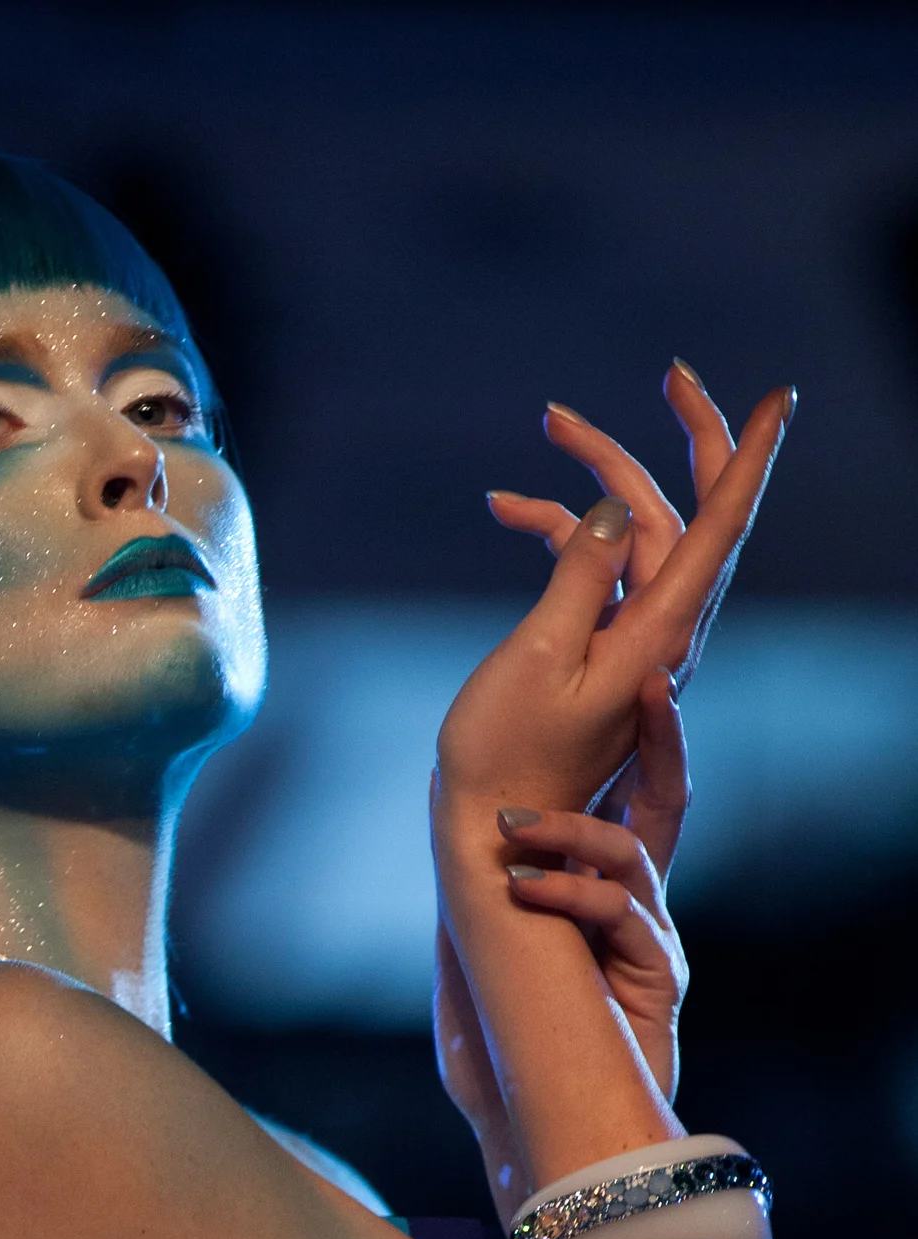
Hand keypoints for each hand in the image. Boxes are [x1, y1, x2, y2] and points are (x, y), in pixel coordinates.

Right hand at [435, 365, 790, 819]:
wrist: (493, 834)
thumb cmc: (504, 754)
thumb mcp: (537, 655)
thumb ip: (583, 572)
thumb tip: (621, 506)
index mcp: (659, 636)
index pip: (722, 528)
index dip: (748, 457)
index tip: (778, 399)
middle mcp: (660, 637)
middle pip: (687, 516)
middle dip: (675, 440)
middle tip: (671, 371)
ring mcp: (632, 647)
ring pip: (637, 536)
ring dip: (597, 480)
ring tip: (549, 429)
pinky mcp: (598, 657)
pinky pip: (598, 573)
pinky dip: (561, 534)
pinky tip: (509, 512)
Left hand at [498, 664, 689, 1101]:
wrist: (536, 1142)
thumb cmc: (502, 1063)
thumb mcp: (480, 964)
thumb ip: (481, 907)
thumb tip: (447, 841)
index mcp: (599, 899)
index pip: (623, 802)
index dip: (627, 744)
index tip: (616, 684)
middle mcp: (636, 912)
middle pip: (662, 807)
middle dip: (657, 742)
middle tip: (647, 686)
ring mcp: (650, 944)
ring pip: (630, 857)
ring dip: (571, 831)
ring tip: (512, 827)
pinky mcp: (656, 980)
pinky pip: (620, 915)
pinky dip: (572, 894)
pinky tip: (527, 889)